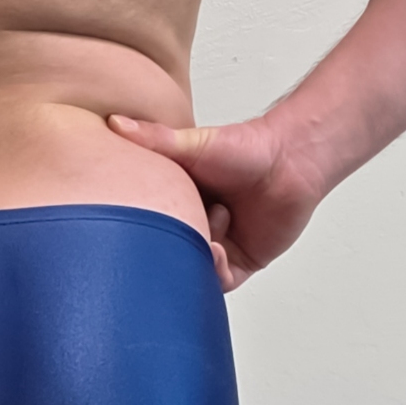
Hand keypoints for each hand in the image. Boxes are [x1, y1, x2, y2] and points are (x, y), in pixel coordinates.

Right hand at [108, 114, 322, 290]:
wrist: (292, 159)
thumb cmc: (246, 148)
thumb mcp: (189, 144)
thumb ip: (152, 139)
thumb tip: (113, 122)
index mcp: (177, 204)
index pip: (148, 228)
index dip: (139, 231)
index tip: (133, 225)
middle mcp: (195, 228)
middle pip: (168, 254)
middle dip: (166, 251)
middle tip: (165, 240)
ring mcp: (217, 248)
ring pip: (192, 272)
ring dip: (195, 258)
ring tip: (203, 237)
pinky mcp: (241, 262)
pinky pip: (221, 281)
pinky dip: (215, 270)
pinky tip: (216, 248)